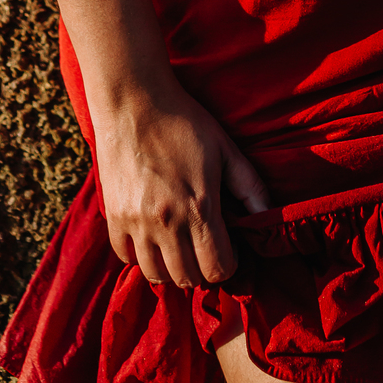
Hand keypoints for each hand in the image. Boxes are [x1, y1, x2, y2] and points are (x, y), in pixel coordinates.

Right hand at [94, 82, 269, 289]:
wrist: (134, 103)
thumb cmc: (184, 123)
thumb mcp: (226, 150)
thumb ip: (250, 187)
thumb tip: (269, 216)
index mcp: (200, 208)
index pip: (218, 270)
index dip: (229, 264)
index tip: (228, 246)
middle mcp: (167, 223)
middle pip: (188, 279)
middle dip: (203, 269)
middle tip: (205, 246)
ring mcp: (136, 222)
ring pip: (156, 275)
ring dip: (172, 267)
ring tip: (180, 244)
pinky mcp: (113, 217)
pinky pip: (126, 257)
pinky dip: (141, 255)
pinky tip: (152, 236)